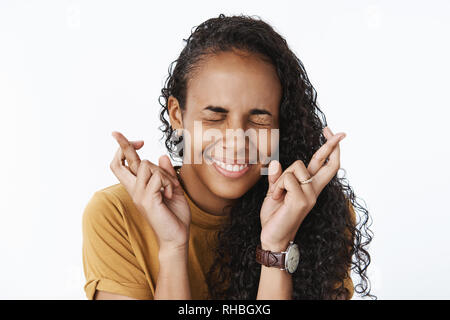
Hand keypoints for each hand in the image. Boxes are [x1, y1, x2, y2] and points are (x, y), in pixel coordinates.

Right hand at [110, 131, 190, 252]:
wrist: (177, 237)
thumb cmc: (175, 216)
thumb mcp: (173, 189)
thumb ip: (167, 173)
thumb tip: (162, 156)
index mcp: (138, 188)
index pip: (122, 165)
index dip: (125, 149)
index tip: (138, 141)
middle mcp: (134, 190)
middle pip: (119, 163)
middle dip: (123, 145)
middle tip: (135, 139)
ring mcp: (139, 195)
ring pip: (147, 165)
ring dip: (163, 172)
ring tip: (170, 188)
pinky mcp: (147, 200)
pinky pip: (157, 178)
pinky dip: (168, 182)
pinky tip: (170, 195)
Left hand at [259, 127, 345, 251]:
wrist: (272, 238)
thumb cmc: (275, 216)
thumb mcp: (275, 193)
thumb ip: (278, 178)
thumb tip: (276, 163)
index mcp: (310, 187)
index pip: (324, 165)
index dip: (329, 148)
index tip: (332, 132)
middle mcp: (314, 190)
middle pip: (328, 164)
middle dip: (331, 145)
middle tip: (337, 130)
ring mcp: (310, 196)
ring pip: (295, 167)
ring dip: (281, 178)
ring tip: (278, 194)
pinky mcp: (302, 200)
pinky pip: (287, 179)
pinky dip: (277, 186)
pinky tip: (278, 198)